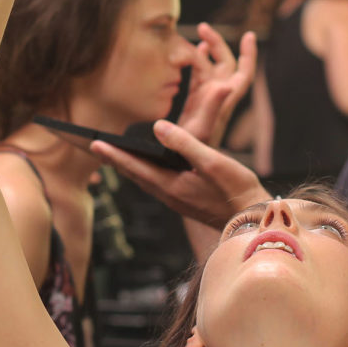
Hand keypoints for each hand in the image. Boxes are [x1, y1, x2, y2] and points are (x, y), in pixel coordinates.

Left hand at [91, 120, 267, 230]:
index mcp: (171, 186)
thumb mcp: (212, 162)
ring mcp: (177, 200)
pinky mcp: (185, 201)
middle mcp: (169, 195)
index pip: (135, 166)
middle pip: (135, 175)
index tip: (94, 143)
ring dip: (128, 168)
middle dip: (114, 160)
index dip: (114, 154)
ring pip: (145, 181)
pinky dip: (144, 173)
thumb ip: (184, 144)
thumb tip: (158, 127)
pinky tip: (146, 169)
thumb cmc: (236, 189)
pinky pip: (156, 185)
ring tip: (113, 156)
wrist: (253, 219)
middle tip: (94, 148)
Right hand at [178, 24, 256, 147]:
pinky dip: (197, 62)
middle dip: (219, 45)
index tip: (250, 35)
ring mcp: (206, 102)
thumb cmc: (194, 156)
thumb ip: (212, 108)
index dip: (248, 56)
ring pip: (212, 69)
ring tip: (199, 34)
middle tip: (203, 28)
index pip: (242, 75)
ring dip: (208, 51)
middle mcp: (218, 100)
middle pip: (226, 66)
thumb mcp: (202, 131)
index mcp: (223, 103)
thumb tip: (224, 85)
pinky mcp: (195, 105)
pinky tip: (192, 53)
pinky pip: (199, 78)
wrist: (186, 172)